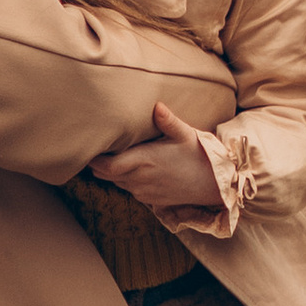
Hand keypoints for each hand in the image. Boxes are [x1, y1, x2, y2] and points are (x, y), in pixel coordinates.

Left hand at [88, 99, 222, 214]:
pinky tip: (130, 169)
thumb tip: (157, 105)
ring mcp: (144, 192)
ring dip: (111, 172)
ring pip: (116, 183)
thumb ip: (168, 121)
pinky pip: (129, 190)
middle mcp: (141, 179)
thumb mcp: (186, 134)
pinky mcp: (150, 199)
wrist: (215, 184)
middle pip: (107, 175)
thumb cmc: (200, 156)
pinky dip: (124, 180)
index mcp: (146, 161)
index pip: (108, 166)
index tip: (90, 147)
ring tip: (109, 157)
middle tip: (94, 149)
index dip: (95, 160)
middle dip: (98, 165)